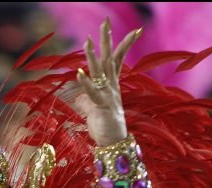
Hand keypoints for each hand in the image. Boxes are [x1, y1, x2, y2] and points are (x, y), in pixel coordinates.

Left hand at [75, 20, 140, 146]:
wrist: (113, 141)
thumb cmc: (104, 126)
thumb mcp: (93, 110)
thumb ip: (86, 100)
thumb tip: (78, 98)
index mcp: (111, 85)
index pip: (117, 59)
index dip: (122, 44)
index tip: (132, 29)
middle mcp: (111, 86)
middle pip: (109, 58)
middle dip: (107, 40)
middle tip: (105, 22)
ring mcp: (107, 95)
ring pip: (100, 72)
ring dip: (92, 57)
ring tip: (87, 42)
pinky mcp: (101, 106)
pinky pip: (92, 93)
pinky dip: (85, 83)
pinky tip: (78, 73)